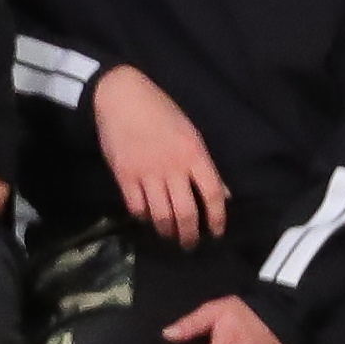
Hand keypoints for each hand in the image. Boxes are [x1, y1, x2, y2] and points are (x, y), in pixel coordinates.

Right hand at [93, 66, 228, 248]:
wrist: (122, 99)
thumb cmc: (161, 112)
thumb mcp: (191, 134)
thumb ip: (205, 166)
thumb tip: (222, 193)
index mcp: (194, 154)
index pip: (212, 194)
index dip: (217, 218)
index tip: (217, 232)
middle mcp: (172, 167)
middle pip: (186, 211)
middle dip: (189, 234)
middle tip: (189, 244)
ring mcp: (146, 173)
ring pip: (160, 214)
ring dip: (166, 231)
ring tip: (169, 236)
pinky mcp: (124, 176)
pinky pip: (136, 206)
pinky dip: (143, 217)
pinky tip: (147, 218)